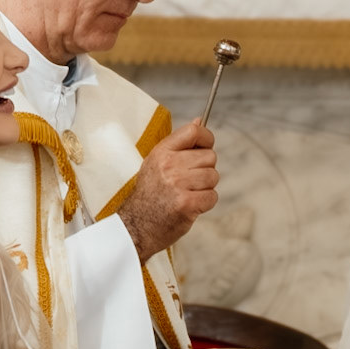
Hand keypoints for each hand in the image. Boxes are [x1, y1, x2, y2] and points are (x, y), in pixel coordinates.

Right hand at [119, 121, 216, 262]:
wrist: (136, 226)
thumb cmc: (149, 195)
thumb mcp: (157, 163)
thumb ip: (179, 144)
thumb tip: (199, 122)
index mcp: (161, 152)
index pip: (194, 132)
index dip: (206, 139)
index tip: (204, 148)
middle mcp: (169, 166)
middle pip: (209, 156)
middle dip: (205, 169)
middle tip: (190, 181)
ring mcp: (178, 185)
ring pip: (213, 176)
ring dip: (205, 187)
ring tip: (188, 193)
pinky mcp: (187, 204)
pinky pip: (212, 196)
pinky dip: (205, 202)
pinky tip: (191, 205)